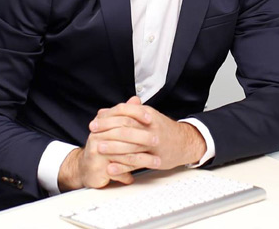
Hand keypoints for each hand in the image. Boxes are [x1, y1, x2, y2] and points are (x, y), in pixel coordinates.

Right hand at [57, 98, 160, 190]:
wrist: (86, 167)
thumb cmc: (103, 147)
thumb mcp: (114, 129)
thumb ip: (125, 115)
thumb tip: (136, 99)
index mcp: (102, 121)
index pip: (120, 111)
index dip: (137, 113)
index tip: (151, 118)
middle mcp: (97, 133)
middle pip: (122, 131)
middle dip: (142, 136)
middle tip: (157, 140)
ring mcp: (96, 149)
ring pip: (122, 153)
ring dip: (142, 158)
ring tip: (156, 161)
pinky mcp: (97, 166)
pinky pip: (116, 170)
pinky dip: (128, 174)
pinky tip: (137, 177)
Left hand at [90, 96, 206, 176]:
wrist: (184, 142)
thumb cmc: (162, 129)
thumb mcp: (146, 116)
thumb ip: (125, 114)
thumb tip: (103, 112)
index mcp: (147, 114)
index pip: (126, 111)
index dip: (109, 116)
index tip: (96, 121)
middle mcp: (151, 128)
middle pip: (126, 127)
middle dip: (107, 130)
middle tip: (94, 133)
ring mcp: (154, 144)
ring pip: (131, 145)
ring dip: (113, 147)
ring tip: (99, 149)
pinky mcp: (155, 159)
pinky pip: (137, 162)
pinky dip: (122, 166)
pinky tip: (111, 167)